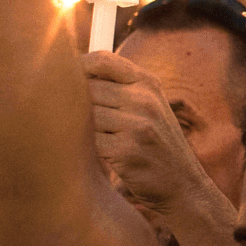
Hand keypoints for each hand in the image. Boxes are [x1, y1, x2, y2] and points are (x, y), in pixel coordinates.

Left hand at [82, 51, 203, 211]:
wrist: (182, 184)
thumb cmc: (155, 144)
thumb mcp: (148, 107)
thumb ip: (119, 88)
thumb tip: (71, 73)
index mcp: (148, 83)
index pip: (102, 60)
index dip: (76, 66)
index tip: (62, 80)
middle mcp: (145, 99)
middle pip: (87, 88)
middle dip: (73, 104)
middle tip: (69, 120)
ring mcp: (138, 125)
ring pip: (85, 116)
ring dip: (79, 130)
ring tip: (85, 141)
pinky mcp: (127, 151)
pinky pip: (88, 142)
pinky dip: (84, 150)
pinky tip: (92, 157)